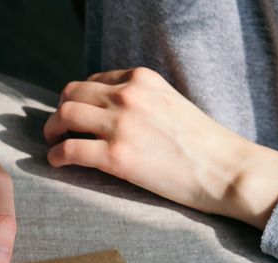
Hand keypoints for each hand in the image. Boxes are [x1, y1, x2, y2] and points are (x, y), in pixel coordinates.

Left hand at [44, 67, 277, 228]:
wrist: (226, 169)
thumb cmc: (203, 144)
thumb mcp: (170, 103)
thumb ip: (141, 100)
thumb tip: (111, 112)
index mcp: (141, 79)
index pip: (93, 81)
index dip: (79, 99)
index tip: (77, 114)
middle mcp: (127, 95)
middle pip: (71, 94)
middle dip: (59, 111)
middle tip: (57, 129)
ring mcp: (120, 125)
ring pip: (64, 117)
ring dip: (51, 130)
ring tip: (53, 143)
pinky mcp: (116, 156)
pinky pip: (68, 150)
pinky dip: (55, 155)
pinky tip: (57, 162)